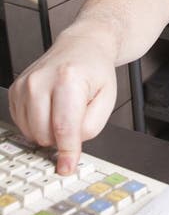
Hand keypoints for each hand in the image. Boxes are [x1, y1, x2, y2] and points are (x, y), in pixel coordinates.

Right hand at [8, 33, 116, 174]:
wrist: (82, 46)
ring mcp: (24, 85)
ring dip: (49, 131)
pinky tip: (50, 109)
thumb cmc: (95, 71)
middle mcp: (41, 80)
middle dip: (62, 137)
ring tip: (63, 110)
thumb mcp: (107, 100)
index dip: (66, 152)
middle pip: (44, 133)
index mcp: (68, 79)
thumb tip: (69, 148)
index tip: (66, 168)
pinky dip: (37, 124)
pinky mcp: (15, 90)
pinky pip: (22, 125)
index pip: (64, 126)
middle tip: (75, 118)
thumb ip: (90, 127)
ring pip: (31, 132)